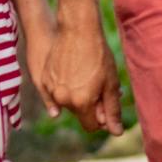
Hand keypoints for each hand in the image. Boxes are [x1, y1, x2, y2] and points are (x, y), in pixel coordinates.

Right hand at [36, 17, 122, 133]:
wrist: (77, 29)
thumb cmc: (98, 55)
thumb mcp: (110, 84)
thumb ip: (112, 110)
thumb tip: (116, 132)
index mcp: (81, 103)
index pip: (91, 126)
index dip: (101, 118)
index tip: (106, 102)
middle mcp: (63, 100)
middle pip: (79, 113)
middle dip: (89, 105)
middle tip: (98, 83)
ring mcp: (51, 89)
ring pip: (67, 102)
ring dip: (77, 95)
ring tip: (86, 74)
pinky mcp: (44, 78)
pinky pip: (57, 91)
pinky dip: (66, 85)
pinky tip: (74, 68)